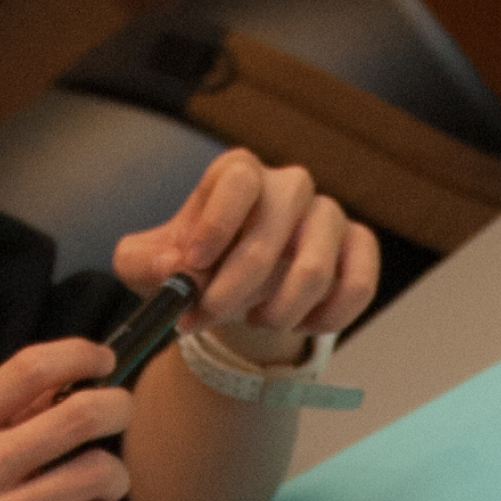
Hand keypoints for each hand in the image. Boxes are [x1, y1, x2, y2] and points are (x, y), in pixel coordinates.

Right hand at [0, 338, 131, 500]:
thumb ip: (5, 417)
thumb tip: (72, 377)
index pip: (30, 368)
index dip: (81, 355)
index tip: (103, 361)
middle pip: (82, 415)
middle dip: (119, 409)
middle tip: (120, 417)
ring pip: (99, 472)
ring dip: (113, 478)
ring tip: (96, 489)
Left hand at [114, 148, 378, 367]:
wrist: (238, 293)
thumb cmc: (195, 269)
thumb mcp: (148, 266)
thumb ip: (143, 261)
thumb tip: (172, 266)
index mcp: (237, 174)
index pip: (239, 178)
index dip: (217, 221)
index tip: (192, 263)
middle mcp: (288, 186)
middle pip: (277, 225)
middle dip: (238, 283)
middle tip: (210, 314)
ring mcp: (327, 215)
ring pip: (317, 269)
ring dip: (278, 312)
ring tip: (255, 321)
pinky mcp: (357, 247)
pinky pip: (357, 286)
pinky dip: (325, 320)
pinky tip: (299, 325)